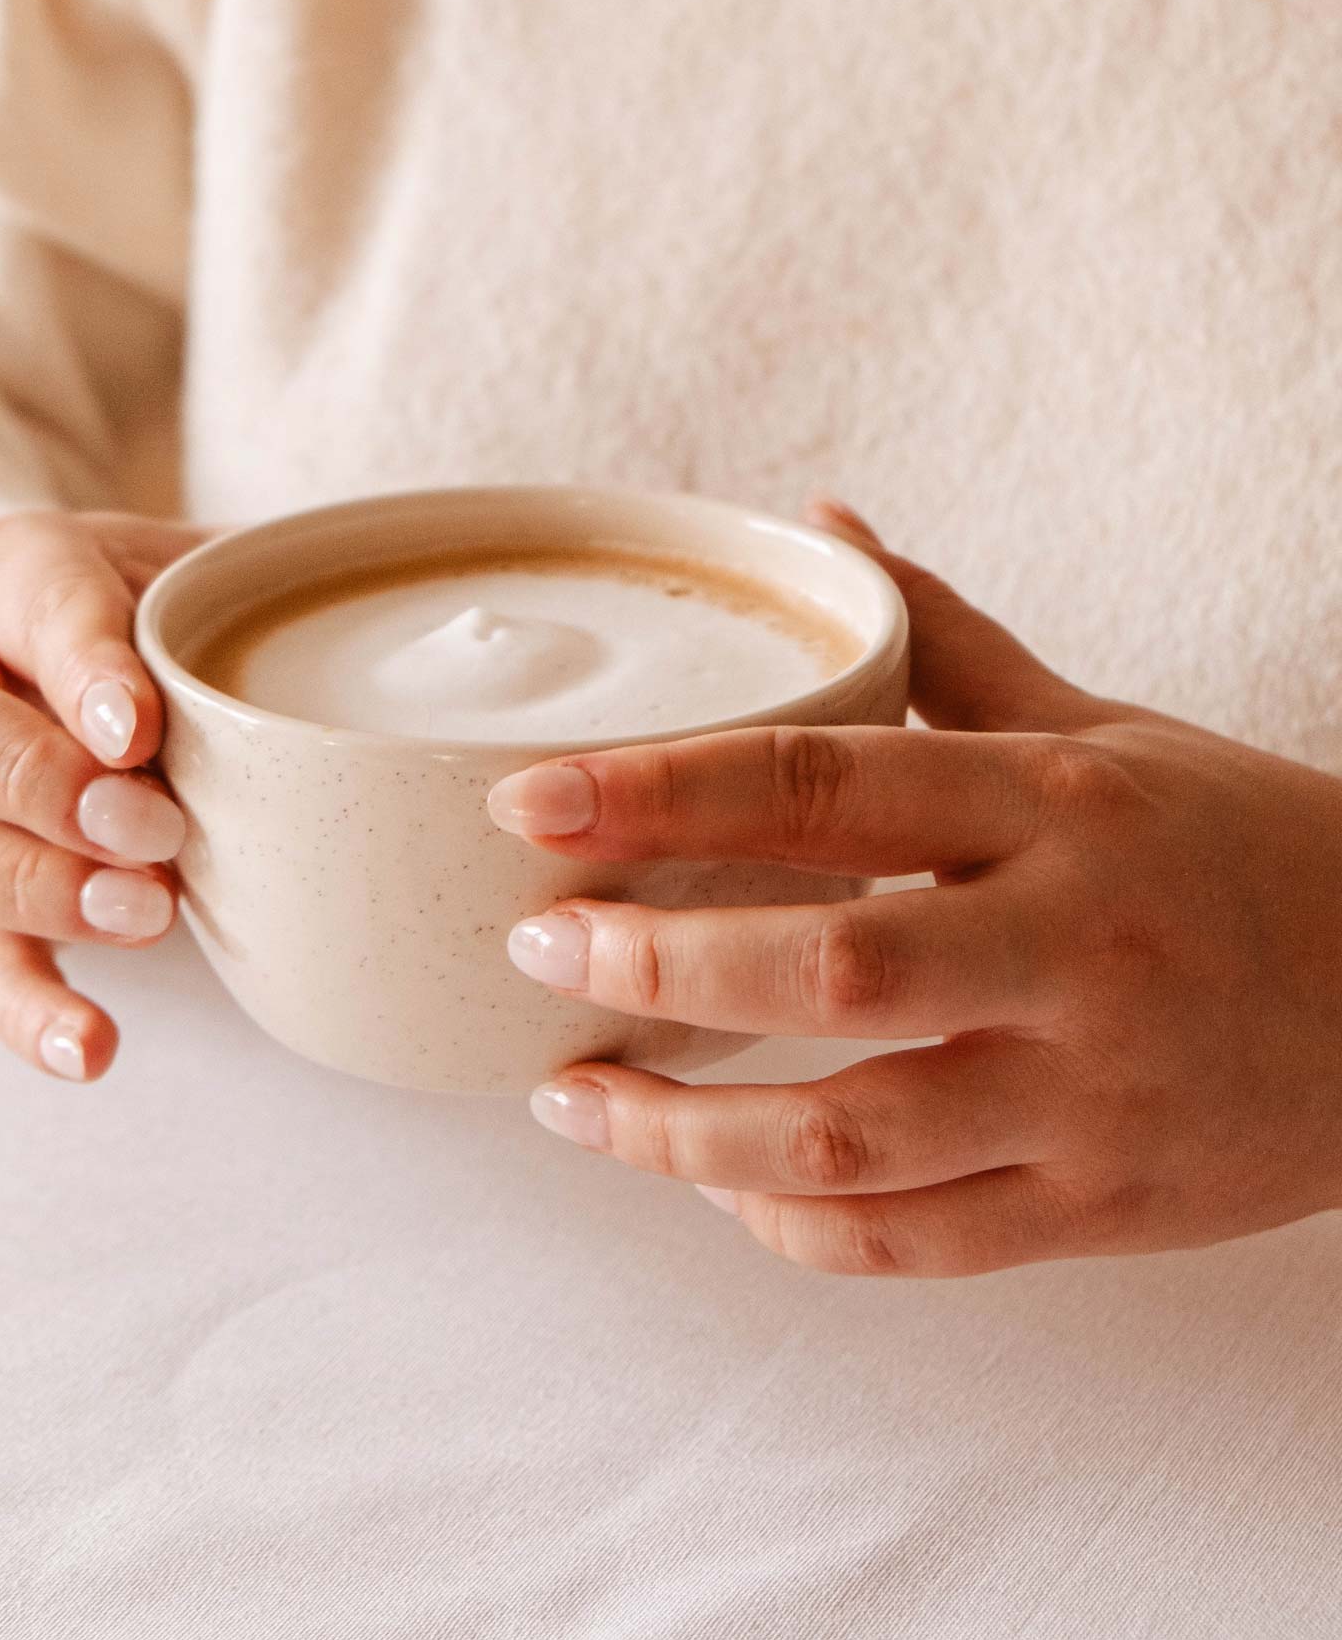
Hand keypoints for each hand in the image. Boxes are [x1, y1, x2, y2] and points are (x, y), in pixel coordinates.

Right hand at [0, 509, 210, 1082]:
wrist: (33, 658)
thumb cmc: (143, 610)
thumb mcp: (187, 570)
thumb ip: (245, 594)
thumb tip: (372, 634)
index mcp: (7, 570)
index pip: (30, 603)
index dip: (81, 666)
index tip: (138, 728)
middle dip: (46, 788)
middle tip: (154, 828)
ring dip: (42, 892)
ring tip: (151, 916)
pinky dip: (26, 1011)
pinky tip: (91, 1047)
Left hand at [487, 498, 1341, 1276]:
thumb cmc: (1236, 845)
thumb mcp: (1101, 728)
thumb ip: (946, 640)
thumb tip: (823, 523)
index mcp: (1054, 802)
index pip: (822, 782)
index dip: (657, 793)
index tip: (531, 803)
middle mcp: (1069, 943)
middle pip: (823, 963)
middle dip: (649, 966)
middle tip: (534, 952)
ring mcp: (1088, 1089)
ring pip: (847, 1135)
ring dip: (681, 1134)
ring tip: (574, 1101)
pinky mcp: (1102, 1207)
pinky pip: (915, 1243)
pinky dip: (794, 1222)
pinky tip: (720, 1183)